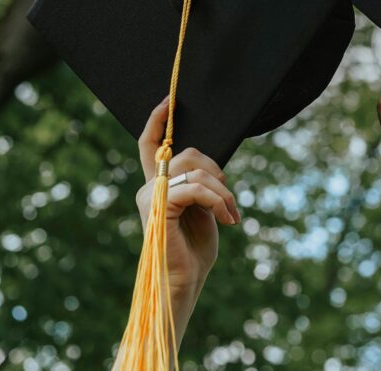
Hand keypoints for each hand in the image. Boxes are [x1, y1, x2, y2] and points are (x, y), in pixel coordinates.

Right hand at [133, 97, 240, 341]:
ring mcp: (150, 197)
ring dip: (223, 192)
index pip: (150, 145)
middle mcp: (149, 188)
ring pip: (196, 171)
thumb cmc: (195, 249)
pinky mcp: (157, 208)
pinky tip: (228, 219)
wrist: (185, 280)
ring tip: (232, 214)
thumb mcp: (203, 207)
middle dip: (219, 172)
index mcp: (158, 185)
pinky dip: (218, 201)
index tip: (169, 100)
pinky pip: (195, 188)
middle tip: (230, 200)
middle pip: (189, 154)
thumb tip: (208, 167)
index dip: (157, 121)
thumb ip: (200, 183)